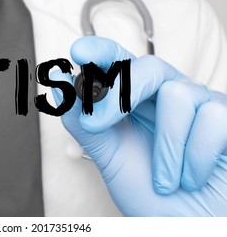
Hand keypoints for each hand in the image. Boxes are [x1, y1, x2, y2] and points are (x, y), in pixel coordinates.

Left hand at [51, 36, 226, 215]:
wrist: (187, 224)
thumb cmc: (151, 191)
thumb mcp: (110, 157)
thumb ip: (86, 124)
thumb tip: (61, 90)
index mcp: (136, 98)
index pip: (119, 61)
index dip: (100, 52)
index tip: (79, 53)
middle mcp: (168, 94)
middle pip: (149, 67)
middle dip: (121, 94)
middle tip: (99, 123)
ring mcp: (201, 104)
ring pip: (179, 95)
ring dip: (165, 148)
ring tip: (164, 179)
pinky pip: (213, 119)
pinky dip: (195, 157)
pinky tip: (191, 177)